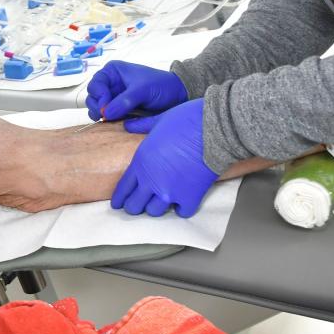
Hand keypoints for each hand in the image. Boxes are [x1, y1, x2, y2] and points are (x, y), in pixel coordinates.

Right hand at [86, 61, 187, 130]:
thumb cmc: (161, 86)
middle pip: (92, 96)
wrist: (176, 96)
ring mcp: (113, 97)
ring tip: (108, 120)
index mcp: (113, 71)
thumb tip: (106, 113)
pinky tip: (111, 122)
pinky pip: (105, 115)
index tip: (106, 107)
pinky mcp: (117, 109)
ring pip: (96, 107)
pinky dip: (105, 119)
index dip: (99, 96)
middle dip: (96, 106)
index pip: (96, 84)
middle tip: (105, 116)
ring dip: (99, 114)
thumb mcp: (143, 90)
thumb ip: (124, 101)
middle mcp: (110, 83)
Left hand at [111, 99, 217, 217]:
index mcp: (140, 163)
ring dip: (156, 208)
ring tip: (159, 202)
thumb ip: (140, 126)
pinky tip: (181, 203)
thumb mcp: (157, 120)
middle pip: (134, 206)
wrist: (215, 129)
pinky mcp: (190, 197)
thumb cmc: (186, 121)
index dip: (119, 199)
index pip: (122, 189)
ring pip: (154, 212)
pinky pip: (181, 212)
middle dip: (134, 206)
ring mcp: (170, 191)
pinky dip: (181, 209)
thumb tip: (128, 124)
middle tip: (138, 205)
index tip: (119, 204)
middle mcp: (151, 181)